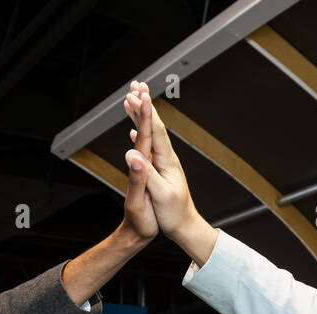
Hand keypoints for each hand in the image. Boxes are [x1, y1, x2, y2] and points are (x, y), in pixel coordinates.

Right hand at [122, 82, 216, 261]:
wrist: (184, 226)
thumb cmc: (173, 214)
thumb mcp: (159, 195)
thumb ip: (145, 173)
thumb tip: (133, 154)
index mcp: (166, 161)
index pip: (155, 130)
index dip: (146, 111)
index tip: (139, 93)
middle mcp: (166, 158)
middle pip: (154, 125)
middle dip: (144, 104)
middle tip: (135, 85)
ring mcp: (163, 163)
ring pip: (151, 132)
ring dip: (141, 115)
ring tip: (131, 99)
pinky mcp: (160, 169)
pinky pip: (148, 145)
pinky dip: (140, 133)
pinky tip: (134, 131)